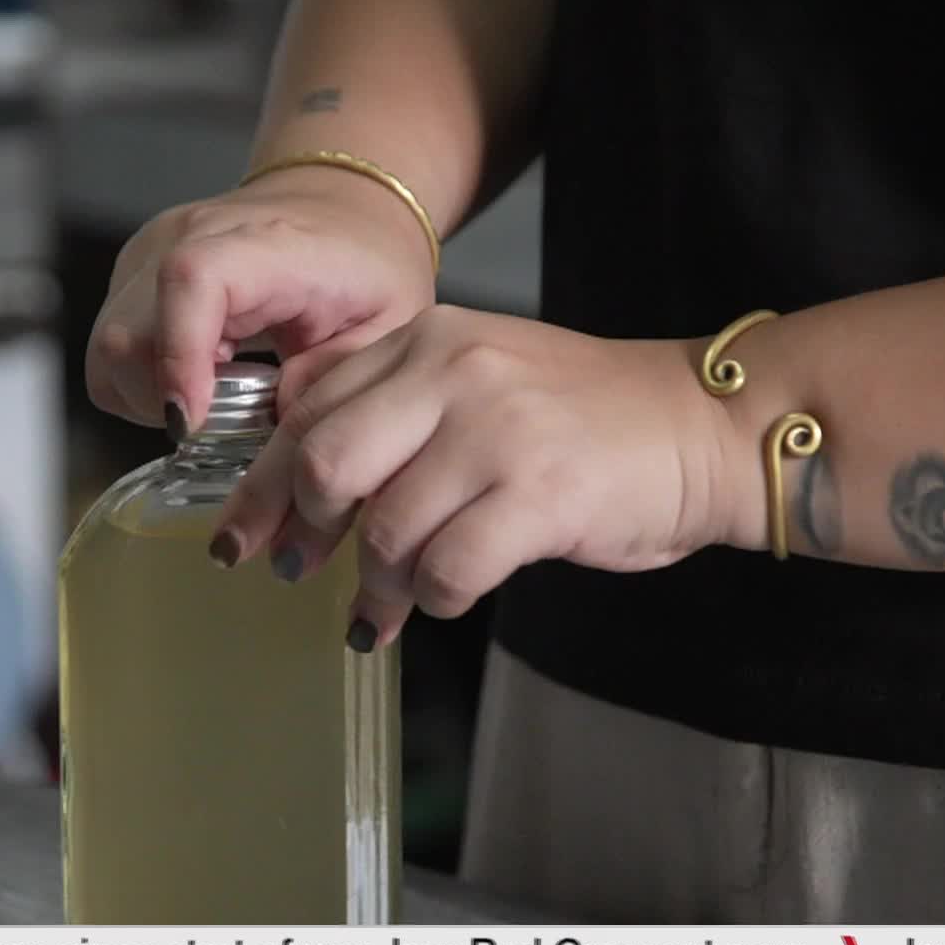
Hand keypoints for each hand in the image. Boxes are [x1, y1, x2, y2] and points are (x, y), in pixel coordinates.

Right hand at [87, 164, 436, 435]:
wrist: (343, 206)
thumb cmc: (365, 263)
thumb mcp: (387, 326)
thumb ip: (336, 375)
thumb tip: (276, 418)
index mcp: (264, 244)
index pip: (191, 282)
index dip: (178, 357)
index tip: (191, 421)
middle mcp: (191, 235)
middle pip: (128, 333)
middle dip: (165, 399)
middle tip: (225, 420)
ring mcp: (153, 250)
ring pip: (108, 348)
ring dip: (150, 394)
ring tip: (215, 398)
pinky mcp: (135, 270)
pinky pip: (112, 346)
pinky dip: (143, 379)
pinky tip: (197, 377)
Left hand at [210, 305, 743, 647]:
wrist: (701, 426)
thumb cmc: (583, 420)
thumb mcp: (476, 380)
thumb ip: (392, 409)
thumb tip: (297, 485)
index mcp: (428, 340)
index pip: (308, 410)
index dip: (263, 484)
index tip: (243, 534)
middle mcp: (455, 372)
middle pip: (326, 462)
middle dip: (305, 530)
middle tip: (304, 570)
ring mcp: (498, 430)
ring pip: (387, 528)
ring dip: (379, 584)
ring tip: (390, 604)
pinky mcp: (542, 493)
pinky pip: (449, 569)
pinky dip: (436, 600)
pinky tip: (449, 599)